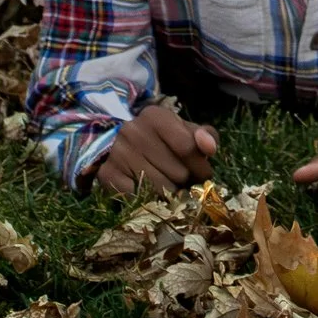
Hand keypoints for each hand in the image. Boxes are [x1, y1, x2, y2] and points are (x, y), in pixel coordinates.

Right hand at [90, 104, 218, 195]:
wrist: (120, 147)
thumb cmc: (162, 141)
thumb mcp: (184, 132)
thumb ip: (204, 136)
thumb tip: (210, 148)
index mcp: (155, 116)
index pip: (187, 147)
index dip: (200, 167)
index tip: (202, 174)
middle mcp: (133, 131)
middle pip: (177, 172)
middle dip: (186, 182)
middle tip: (182, 181)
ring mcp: (118, 153)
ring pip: (161, 189)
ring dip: (171, 194)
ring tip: (169, 187)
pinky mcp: (107, 176)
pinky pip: (140, 199)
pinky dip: (150, 201)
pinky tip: (150, 193)